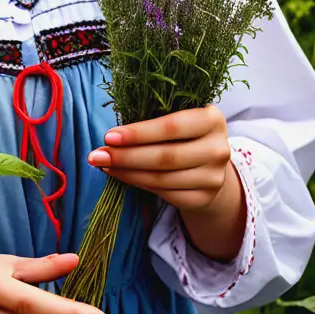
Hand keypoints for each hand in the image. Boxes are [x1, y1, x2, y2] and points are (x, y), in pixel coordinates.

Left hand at [88, 105, 246, 260]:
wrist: (208, 163)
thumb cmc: (181, 133)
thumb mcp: (175, 116)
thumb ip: (152, 117)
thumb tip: (111, 135)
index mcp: (212, 119)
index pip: (172, 127)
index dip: (139, 133)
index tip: (108, 136)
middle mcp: (219, 148)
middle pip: (166, 156)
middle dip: (126, 156)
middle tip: (95, 155)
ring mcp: (215, 176)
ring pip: (163, 178)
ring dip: (127, 172)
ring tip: (102, 164)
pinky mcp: (205, 197)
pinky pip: (165, 193)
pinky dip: (138, 183)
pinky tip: (120, 175)